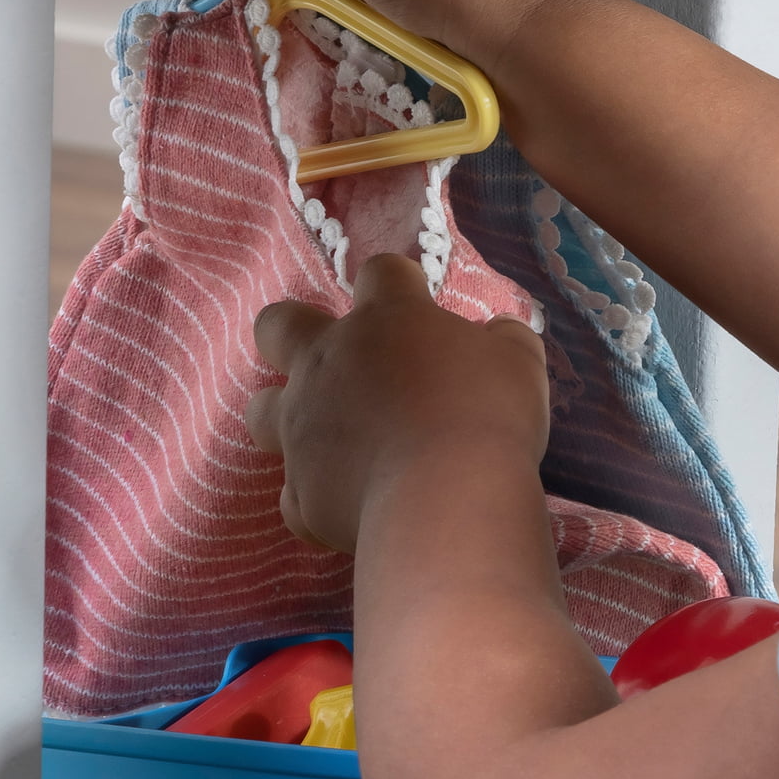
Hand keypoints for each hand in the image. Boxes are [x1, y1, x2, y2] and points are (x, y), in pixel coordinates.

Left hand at [245, 254, 549, 554]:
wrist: (446, 499)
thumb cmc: (487, 417)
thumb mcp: (519, 363)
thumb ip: (503, 340)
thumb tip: (496, 336)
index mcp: (384, 320)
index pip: (381, 274)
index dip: (398, 283)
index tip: (419, 302)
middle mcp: (327, 364)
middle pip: (278, 325)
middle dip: (289, 331)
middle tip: (327, 353)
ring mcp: (303, 429)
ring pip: (260, 410)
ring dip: (283, 415)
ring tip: (319, 434)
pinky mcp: (300, 493)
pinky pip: (292, 495)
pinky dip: (314, 497)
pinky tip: (341, 505)